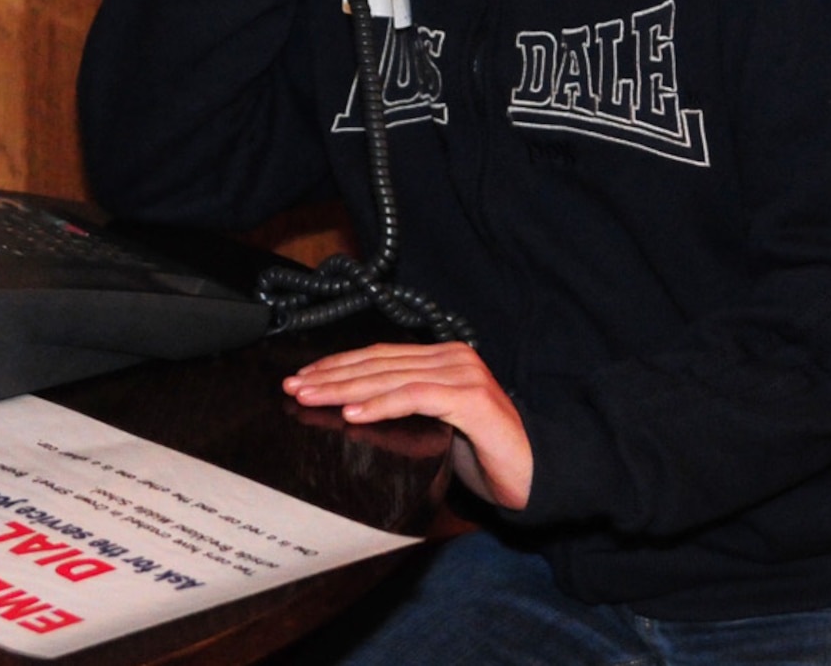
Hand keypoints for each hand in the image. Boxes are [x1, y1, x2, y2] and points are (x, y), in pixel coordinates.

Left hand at [283, 342, 533, 509]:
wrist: (537, 475)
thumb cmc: (486, 456)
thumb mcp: (438, 426)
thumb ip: (409, 407)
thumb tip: (353, 410)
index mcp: (443, 359)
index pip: (380, 355)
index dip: (339, 364)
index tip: (304, 376)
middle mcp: (453, 358)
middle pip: (379, 362)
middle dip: (332, 374)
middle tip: (294, 385)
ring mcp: (463, 375)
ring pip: (391, 377)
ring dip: (345, 388)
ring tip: (312, 396)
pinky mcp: (472, 399)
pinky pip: (416, 398)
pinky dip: (381, 404)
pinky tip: (354, 413)